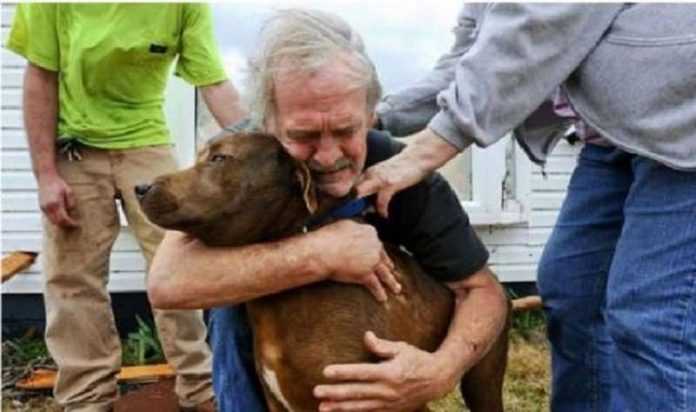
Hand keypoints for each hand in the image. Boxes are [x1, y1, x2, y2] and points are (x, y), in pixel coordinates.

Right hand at [38, 174, 77, 226]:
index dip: (70, 223)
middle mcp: (48, 207)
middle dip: (66, 225)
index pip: (63, 218)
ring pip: (52, 221)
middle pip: (57, 222)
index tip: (76, 224)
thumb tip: (72, 212)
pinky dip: (55, 219)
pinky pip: (49, 217)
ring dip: (60, 223)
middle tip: (73, 225)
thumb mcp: (69, 191)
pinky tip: (61, 217)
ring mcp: (43, 207)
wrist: (46, 178)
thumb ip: (71, 202)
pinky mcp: (41, 207)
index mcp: (56, 203)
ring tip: (68, 222)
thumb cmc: (58, 184)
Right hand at [313, 220, 400, 301]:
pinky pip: (375, 285)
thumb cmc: (328, 238)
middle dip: (387, 264)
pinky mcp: (366, 275)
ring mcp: (372, 261)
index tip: (378, 252)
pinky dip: (379, 293)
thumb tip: (354, 230)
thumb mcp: (343, 225)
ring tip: (396, 288)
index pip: (376, 241)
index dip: (376, 248)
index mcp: (369, 232)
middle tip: (391, 269)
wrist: (322, 251)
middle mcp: (374, 246)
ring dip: (391, 282)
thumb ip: (353, 228)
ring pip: (385, 273)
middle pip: (383, 256)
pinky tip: (383, 298)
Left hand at [314, 331, 454, 411]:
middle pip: (356, 392)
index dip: (343, 372)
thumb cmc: (417, 359)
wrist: (438, 380)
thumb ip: (382, 345)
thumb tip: (366, 336)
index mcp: (389, 372)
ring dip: (340, 407)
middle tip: (316, 391)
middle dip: (335, 393)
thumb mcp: (401, 348)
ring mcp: (388, 403)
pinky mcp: (390, 410)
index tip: (326, 372)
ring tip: (322, 407)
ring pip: (360, 406)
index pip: (361, 373)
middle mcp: (387, 390)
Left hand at [355, 129, 458, 217]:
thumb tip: (369, 199)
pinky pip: (381, 201)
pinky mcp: (390, 183)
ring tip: (365, 215)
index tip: (346, 209)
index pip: (351, 185)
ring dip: (360, 207)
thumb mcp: (384, 173)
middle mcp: (370, 174)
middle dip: (347, 202)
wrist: (417, 157)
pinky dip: (381, 210)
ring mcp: (379, 178)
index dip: (346, 198)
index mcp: (368, 172)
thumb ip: (375, 182)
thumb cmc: (403, 167)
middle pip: (351, 189)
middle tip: (350, 214)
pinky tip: (384, 214)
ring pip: (359, 192)